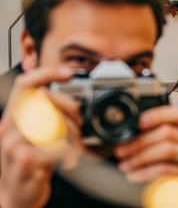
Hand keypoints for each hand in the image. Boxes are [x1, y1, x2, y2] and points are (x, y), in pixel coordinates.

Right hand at [0, 66, 82, 207]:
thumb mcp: (36, 136)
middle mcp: (9, 128)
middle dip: (71, 109)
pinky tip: (70, 159)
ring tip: (76, 147)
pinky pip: (57, 146)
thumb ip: (47, 118)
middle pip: (47, 101)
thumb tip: (71, 102)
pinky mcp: (26, 161)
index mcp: (13, 117)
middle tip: (80, 124)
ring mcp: (14, 145)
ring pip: (55, 123)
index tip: (69, 72)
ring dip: (73, 135)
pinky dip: (70, 151)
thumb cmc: (32, 163)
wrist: (17, 197)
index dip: (46, 73)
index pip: (24, 84)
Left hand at [114, 106, 177, 181]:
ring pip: (167, 149)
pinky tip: (133, 175)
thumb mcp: (160, 149)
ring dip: (140, 157)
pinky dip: (145, 171)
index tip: (139, 122)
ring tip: (124, 165)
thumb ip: (150, 137)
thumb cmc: (167, 168)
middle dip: (140, 141)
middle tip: (121, 151)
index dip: (158, 115)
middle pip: (168, 132)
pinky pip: (166, 169)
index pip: (177, 114)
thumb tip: (127, 133)